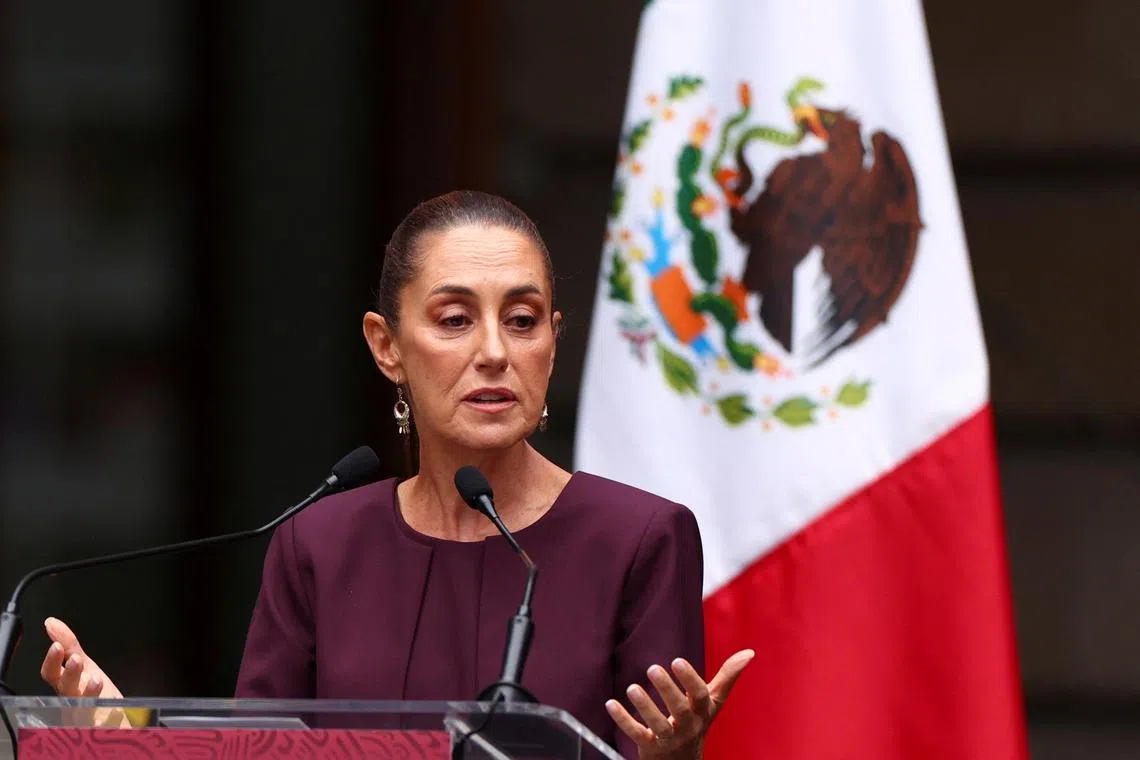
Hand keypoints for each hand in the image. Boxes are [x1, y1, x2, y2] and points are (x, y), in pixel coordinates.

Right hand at [40, 617, 128, 727]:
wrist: (111, 722)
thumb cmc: (94, 693)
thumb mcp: (84, 664)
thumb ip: (69, 644)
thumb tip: (52, 623)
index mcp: (67, 684)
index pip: (52, 673)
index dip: (52, 661)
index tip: (57, 646)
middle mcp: (72, 700)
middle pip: (65, 689)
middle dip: (69, 674)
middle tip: (76, 660)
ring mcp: (84, 715)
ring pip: (79, 707)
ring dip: (86, 693)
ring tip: (96, 680)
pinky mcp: (100, 727)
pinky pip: (100, 724)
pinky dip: (105, 716)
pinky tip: (113, 707)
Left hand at [606, 649, 753, 759]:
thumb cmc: (697, 722)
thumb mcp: (712, 703)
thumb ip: (728, 677)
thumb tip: (750, 652)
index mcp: (703, 712)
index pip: (700, 696)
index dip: (690, 679)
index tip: (676, 660)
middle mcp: (688, 726)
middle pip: (680, 710)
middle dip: (667, 690)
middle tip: (653, 668)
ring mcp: (669, 738)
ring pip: (658, 725)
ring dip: (645, 706)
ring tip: (632, 688)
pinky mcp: (650, 747)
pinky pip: (637, 734)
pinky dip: (624, 720)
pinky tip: (611, 703)